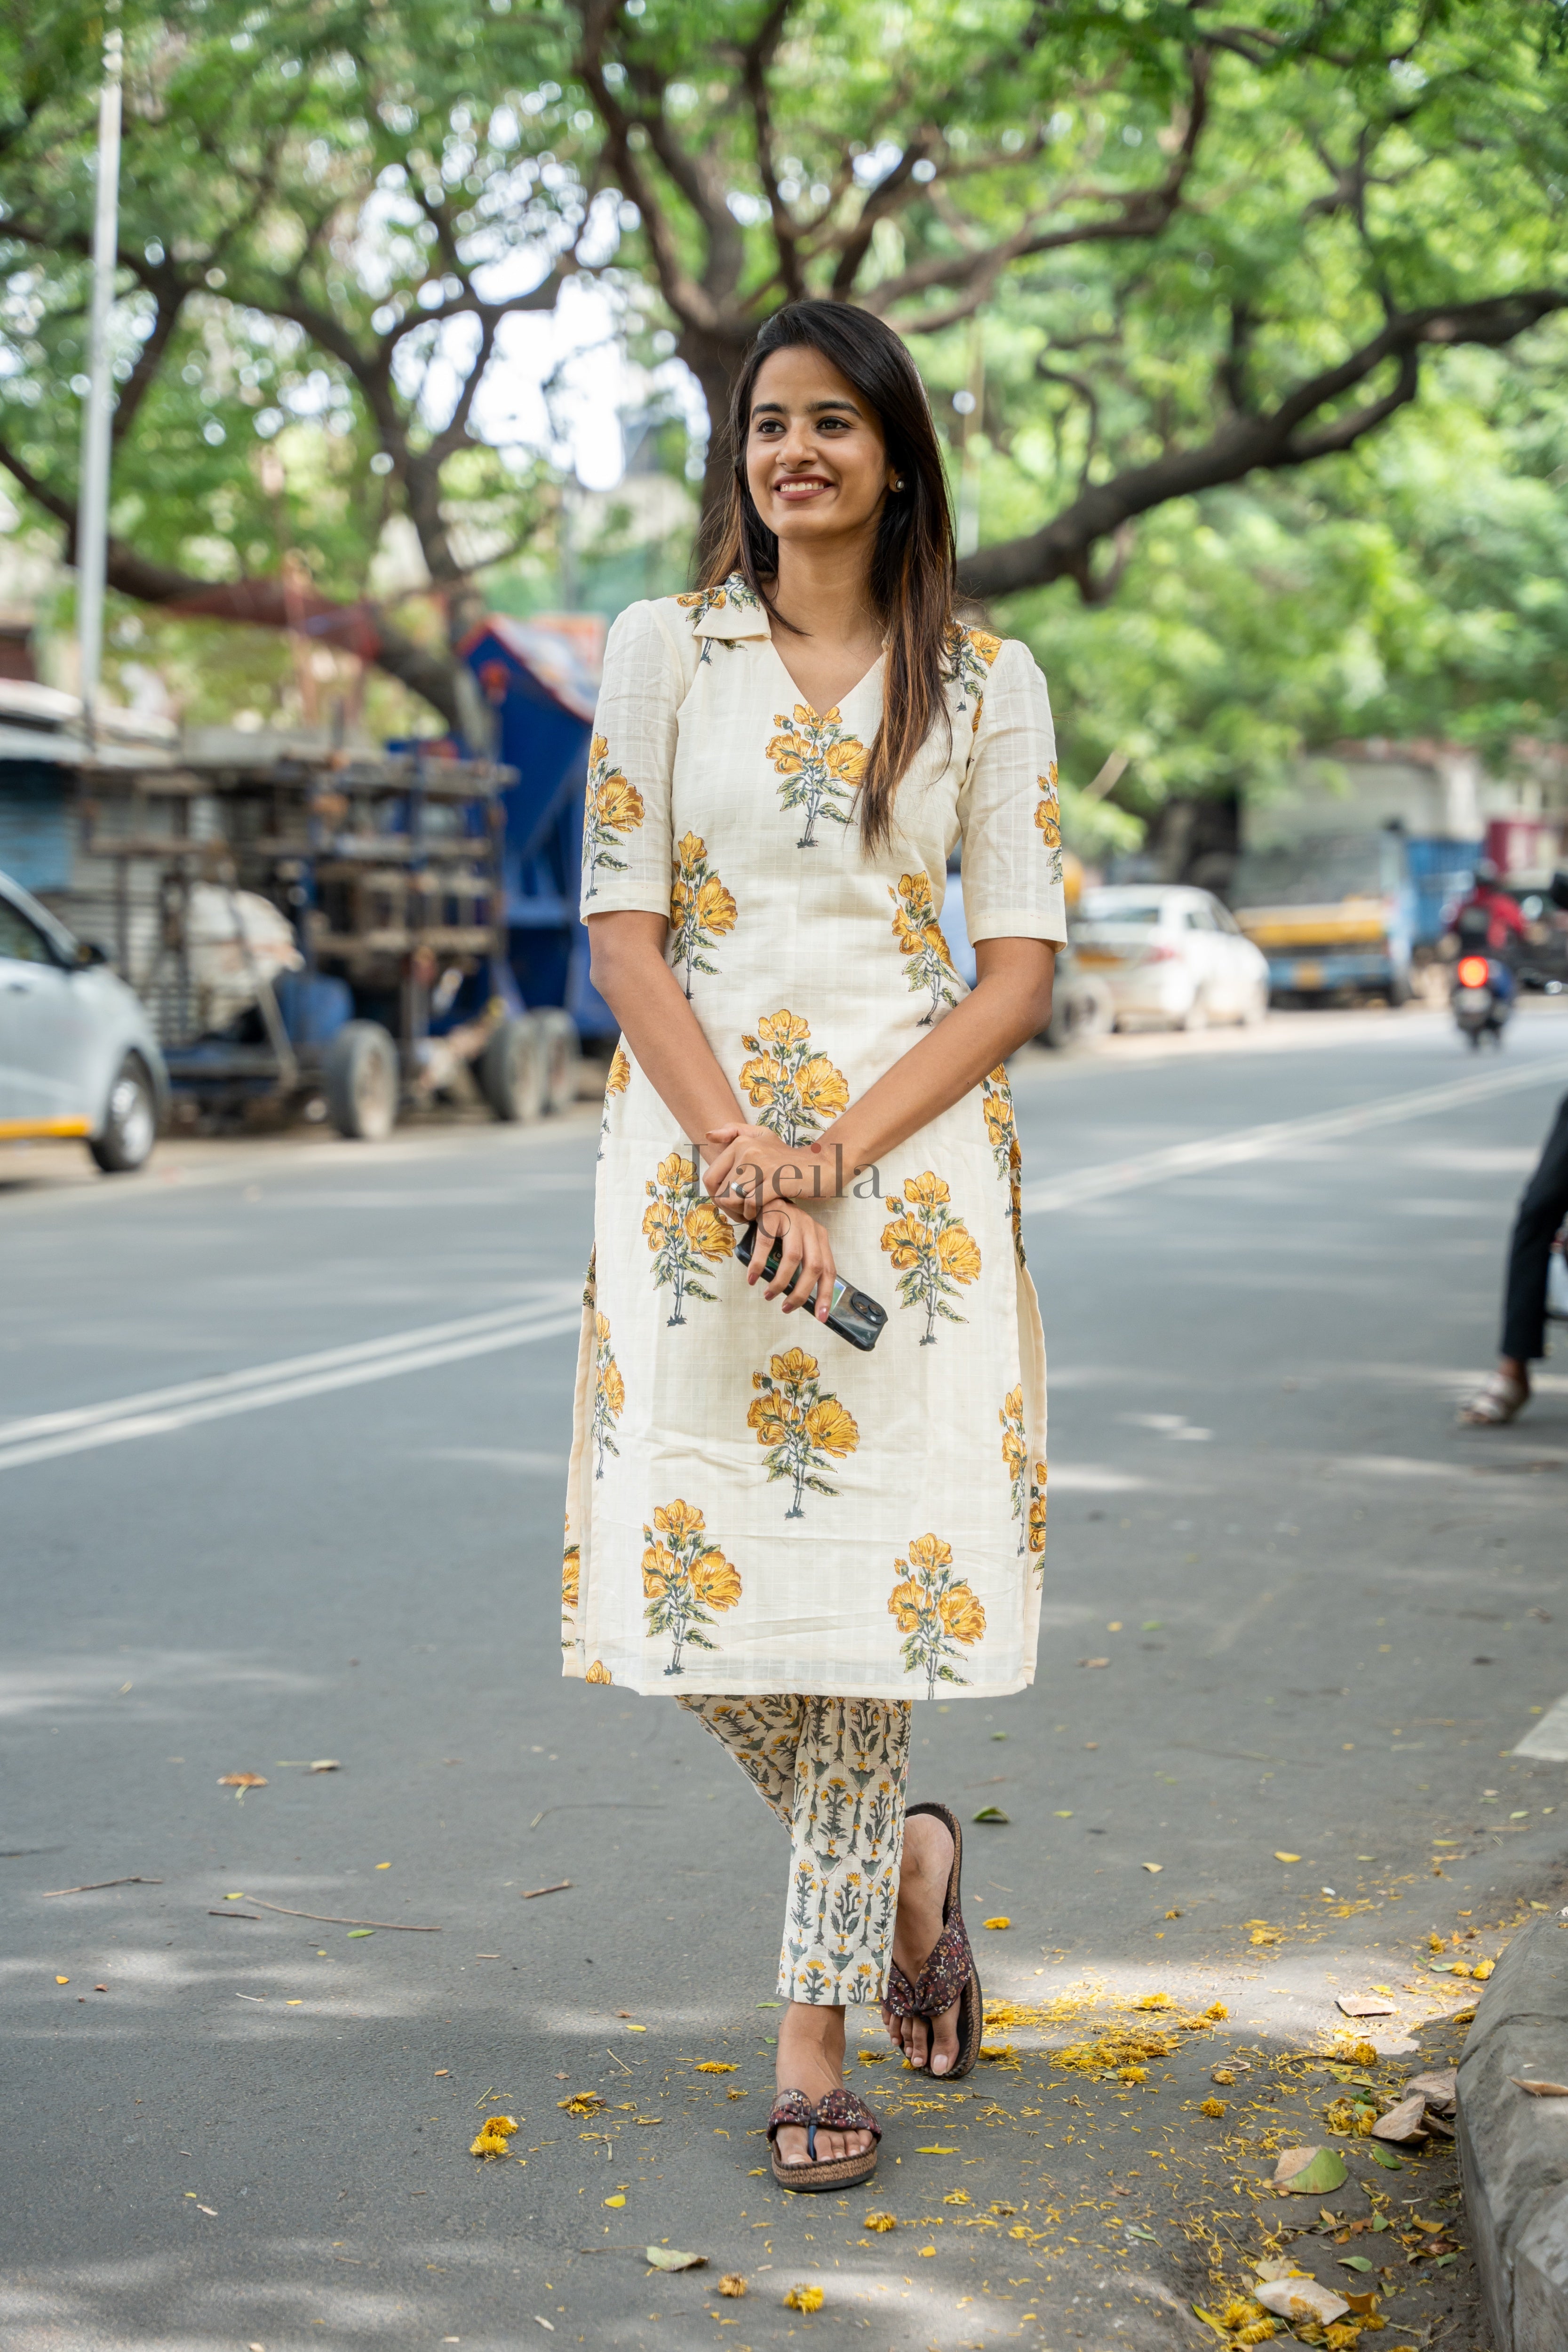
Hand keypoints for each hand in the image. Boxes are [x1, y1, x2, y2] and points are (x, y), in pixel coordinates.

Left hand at [703, 1122, 831, 1215]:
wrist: (822, 1166)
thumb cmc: (788, 1158)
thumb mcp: (763, 1137)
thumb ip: (736, 1132)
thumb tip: (709, 1135)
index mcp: (741, 1143)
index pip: (710, 1177)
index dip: (716, 1196)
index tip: (731, 1204)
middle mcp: (749, 1151)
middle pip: (722, 1192)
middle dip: (730, 1209)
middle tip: (744, 1212)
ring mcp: (763, 1166)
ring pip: (734, 1199)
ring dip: (741, 1213)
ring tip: (752, 1213)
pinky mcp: (776, 1181)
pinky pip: (751, 1203)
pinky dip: (753, 1213)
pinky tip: (761, 1213)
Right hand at [745, 1200, 836, 1323]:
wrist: (763, 1196)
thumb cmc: (781, 1226)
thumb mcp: (798, 1243)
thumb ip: (802, 1263)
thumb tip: (797, 1296)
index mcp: (820, 1238)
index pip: (829, 1270)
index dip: (826, 1294)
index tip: (820, 1316)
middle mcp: (810, 1229)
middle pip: (814, 1266)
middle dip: (801, 1293)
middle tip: (787, 1308)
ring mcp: (792, 1221)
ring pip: (793, 1258)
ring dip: (780, 1282)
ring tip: (769, 1295)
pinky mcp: (772, 1217)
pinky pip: (766, 1245)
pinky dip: (758, 1265)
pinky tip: (752, 1278)